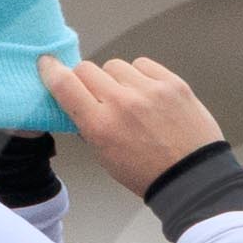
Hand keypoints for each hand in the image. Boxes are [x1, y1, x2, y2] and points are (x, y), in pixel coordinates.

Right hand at [38, 55, 224, 197]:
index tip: (48, 65)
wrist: (193, 177)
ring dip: (116, 78)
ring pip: (115, 65)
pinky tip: (147, 92)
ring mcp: (149, 90)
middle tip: (98, 95)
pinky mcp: (172, 83)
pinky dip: (140, 75)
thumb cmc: (147, 174)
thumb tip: (79, 101)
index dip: (52, 71)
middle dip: (87, 80)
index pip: (65, 84)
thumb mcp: (106, 157)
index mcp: (100, 126)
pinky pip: (143, 64)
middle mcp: (122, 103)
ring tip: (130, 98)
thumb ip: (89, 125)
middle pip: (87, 69)